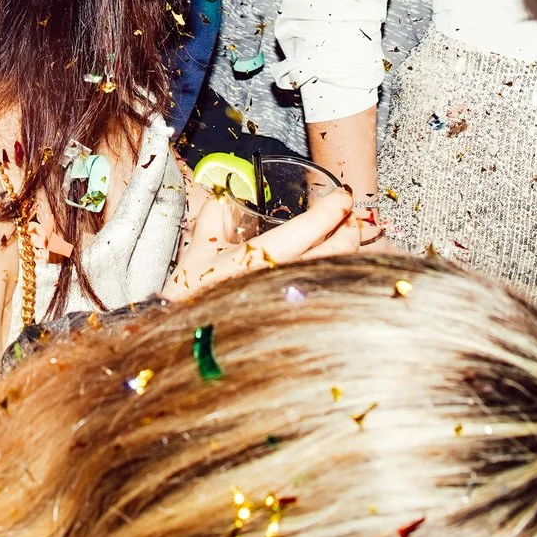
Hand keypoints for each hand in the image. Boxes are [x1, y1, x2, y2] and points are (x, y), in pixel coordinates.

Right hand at [161, 184, 363, 301]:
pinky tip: (333, 268)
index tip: (344, 196)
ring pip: (335, 273)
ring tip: (347, 239)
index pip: (308, 229)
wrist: (186, 340)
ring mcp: (291, 303)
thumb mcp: (197, 251)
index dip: (332, 210)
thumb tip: (224, 197)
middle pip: (335, 252)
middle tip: (350, 216)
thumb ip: (213, 218)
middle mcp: (281, 281)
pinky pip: (324, 292)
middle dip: (350, 230)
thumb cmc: (189, 297)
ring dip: (346, 253)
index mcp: (259, 259)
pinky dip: (334, 275)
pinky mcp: (294, 319)